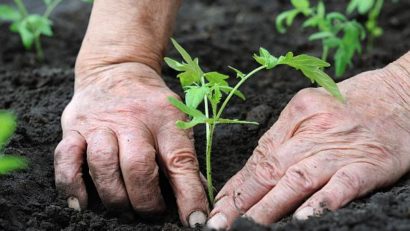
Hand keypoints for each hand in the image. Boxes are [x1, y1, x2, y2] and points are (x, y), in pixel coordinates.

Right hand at [54, 62, 207, 226]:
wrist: (116, 70)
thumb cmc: (151, 104)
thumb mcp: (176, 120)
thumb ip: (183, 158)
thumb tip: (196, 199)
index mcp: (165, 118)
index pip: (180, 160)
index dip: (189, 194)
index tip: (195, 221)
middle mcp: (132, 119)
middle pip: (138, 166)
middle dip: (146, 200)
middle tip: (152, 213)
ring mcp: (99, 123)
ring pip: (102, 165)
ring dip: (115, 196)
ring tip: (125, 209)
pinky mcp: (73, 128)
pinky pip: (66, 159)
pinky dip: (72, 185)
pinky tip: (82, 203)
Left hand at [207, 58, 409, 228]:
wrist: (402, 93)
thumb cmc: (352, 104)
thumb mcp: (311, 110)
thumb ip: (284, 140)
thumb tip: (252, 174)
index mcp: (296, 115)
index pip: (259, 156)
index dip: (237, 185)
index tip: (219, 206)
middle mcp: (313, 130)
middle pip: (271, 169)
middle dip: (243, 200)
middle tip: (221, 224)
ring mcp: (340, 147)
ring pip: (298, 178)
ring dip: (270, 206)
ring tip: (249, 226)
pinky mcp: (369, 163)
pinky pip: (342, 185)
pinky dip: (321, 202)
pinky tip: (303, 218)